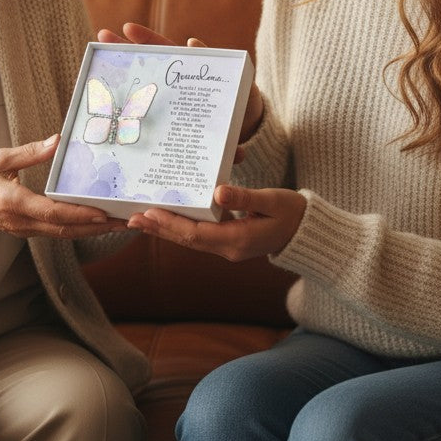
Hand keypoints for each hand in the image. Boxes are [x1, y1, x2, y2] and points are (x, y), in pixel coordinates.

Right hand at [0, 135, 124, 240]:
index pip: (52, 212)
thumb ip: (29, 153)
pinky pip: (56, 231)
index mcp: (14, 203)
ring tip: (117, 223)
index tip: (102, 213)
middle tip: (124, 220)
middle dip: (96, 226)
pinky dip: (78, 228)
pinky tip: (94, 222)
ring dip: (91, 230)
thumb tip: (56, 141)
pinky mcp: (26, 229)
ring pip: (63, 233)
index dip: (79, 214)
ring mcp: (24, 229)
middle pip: (65, 228)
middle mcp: (22, 221)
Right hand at [97, 22, 263, 153]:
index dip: (146, 39)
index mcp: (189, 72)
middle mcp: (173, 87)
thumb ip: (220, 65)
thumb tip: (193, 43)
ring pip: (140, 94)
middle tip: (101, 37)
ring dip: (119, 88)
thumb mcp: (236, 81)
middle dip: (122, 52)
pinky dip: (131, 126)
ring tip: (95, 79)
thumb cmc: (241, 102)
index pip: (165, 50)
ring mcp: (169, 107)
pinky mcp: (168, 129)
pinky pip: (148, 126)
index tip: (126, 27)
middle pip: (144, 66)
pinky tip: (110, 125)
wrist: (246, 134)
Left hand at [127, 184, 305, 261]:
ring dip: (167, 229)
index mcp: (237, 240)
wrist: (307, 233)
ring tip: (142, 219)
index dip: (172, 225)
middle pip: (188, 240)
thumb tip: (218, 192)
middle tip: (133, 219)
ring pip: (191, 240)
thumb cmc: (293, 213)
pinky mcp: (230, 241)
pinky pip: (199, 236)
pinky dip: (182, 228)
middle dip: (160, 229)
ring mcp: (229, 248)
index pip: (197, 235)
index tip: (150, 213)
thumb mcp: (272, 200)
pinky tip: (169, 218)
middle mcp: (229, 248)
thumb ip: (245, 196)